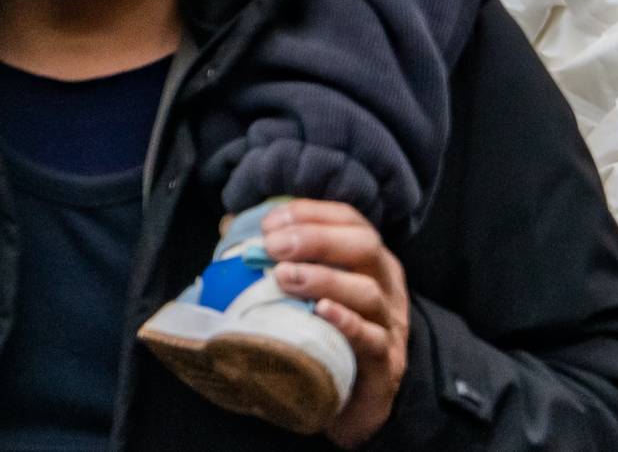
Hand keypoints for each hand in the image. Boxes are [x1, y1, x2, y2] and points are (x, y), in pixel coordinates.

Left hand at [265, 202, 408, 448]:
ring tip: (284, 277)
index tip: (270, 223)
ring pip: (367, 291)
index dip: (311, 213)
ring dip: (323, 279)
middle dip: (316, 239)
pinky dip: (346, 322)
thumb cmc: (327, 340)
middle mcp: (386, 285)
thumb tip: (229, 228)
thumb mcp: (308, 294)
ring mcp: (389, 324)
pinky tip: (320, 312)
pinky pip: (370, 338)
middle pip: (363, 246)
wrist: (356, 404)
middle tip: (273, 247)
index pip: (349, 220)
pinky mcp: (384, 363)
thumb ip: (277, 259)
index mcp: (370, 261)